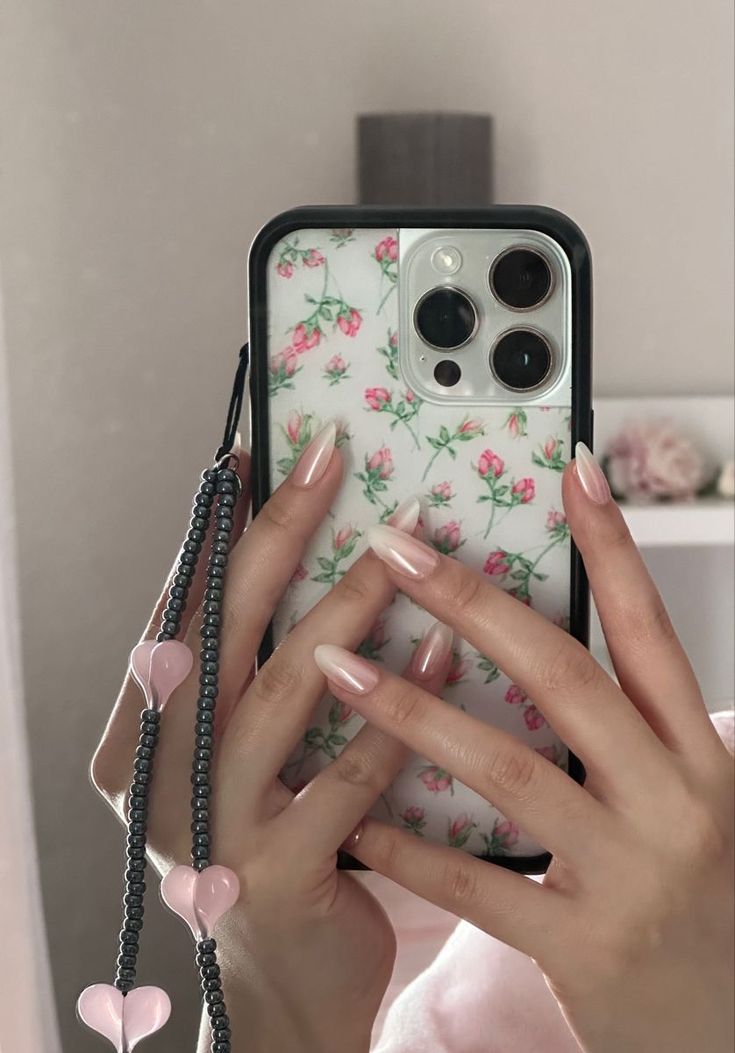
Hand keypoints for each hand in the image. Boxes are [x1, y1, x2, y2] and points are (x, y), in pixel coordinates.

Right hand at [91, 423, 452, 1052]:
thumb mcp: (246, 754)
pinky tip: (441, 657)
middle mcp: (163, 770)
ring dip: (344, 611)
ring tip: (400, 547)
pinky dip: (396, 713)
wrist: (281, 982)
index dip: (214, 531)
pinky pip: (347, 776)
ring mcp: (212, 824)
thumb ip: (263, 673)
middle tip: (328, 463)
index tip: (251, 458)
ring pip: (280, 694)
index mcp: (145, 729)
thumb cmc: (273, 842)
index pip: (179, 608)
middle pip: (220, 632)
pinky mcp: (275, 871)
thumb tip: (320, 559)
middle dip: (276, 539)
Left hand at [313, 443, 734, 1052]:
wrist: (727, 1027)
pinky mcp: (584, 947)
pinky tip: (353, 817)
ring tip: (335, 662)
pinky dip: (411, 847)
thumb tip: (530, 641)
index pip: (650, 627)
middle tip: (394, 548)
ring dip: (413, 710)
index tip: (570, 471)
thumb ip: (625, 728)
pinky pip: (480, 885)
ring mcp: (630, 875)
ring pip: (509, 769)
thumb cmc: (696, 896)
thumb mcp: (680, 796)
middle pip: (563, 677)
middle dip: (472, 603)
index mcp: (697, 753)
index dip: (612, 545)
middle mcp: (672, 800)